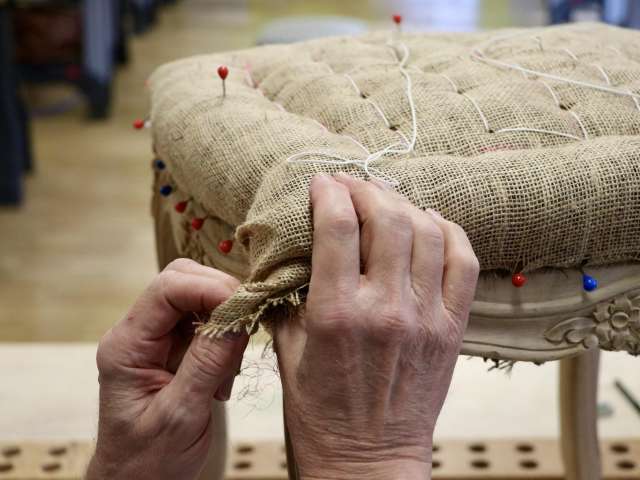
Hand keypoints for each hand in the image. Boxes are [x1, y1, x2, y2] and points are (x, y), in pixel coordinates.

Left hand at [86, 259, 248, 479]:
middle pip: (181, 281)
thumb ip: (208, 363)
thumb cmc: (149, 460)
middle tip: (243, 330)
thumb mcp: (181, 415)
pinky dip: (225, 337)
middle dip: (220, 297)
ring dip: (225, 319)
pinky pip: (205, 320)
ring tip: (229, 367)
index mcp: (127, 346)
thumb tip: (237, 316)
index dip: (210, 287)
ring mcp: (155, 339)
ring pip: (197, 296)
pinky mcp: (173, 347)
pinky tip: (224, 372)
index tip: (244, 305)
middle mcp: (138, 333)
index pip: (167, 288)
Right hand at [275, 174, 478, 479]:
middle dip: (366, 188)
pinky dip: (449, 231)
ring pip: (427, 232)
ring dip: (404, 203)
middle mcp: (386, 309)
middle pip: (387, 218)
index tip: (321, 181)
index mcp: (336, 313)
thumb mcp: (287, 352)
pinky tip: (430, 222)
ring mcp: (425, 318)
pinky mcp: (452, 330)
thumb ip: (286, 296)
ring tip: (386, 198)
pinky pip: (464, 262)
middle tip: (352, 184)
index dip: (328, 191)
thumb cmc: (319, 413)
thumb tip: (287, 252)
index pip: (336, 226)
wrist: (368, 461)